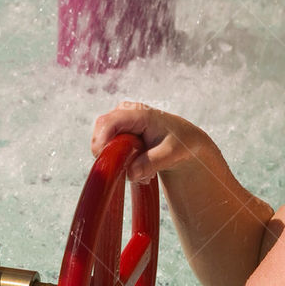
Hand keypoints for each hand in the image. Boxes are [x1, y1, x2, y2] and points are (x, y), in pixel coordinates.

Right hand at [91, 103, 210, 184]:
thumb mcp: (170, 155)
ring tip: (138, 167)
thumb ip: (150, 163)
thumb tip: (130, 173)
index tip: (103, 161)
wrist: (184, 141)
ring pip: (102, 141)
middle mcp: (125, 112)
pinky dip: (117, 158)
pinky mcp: (117, 130)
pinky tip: (135, 163)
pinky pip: (107, 146)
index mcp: (140, 113)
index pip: (109, 122)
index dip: (100, 141)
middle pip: (100, 131)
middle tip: (124, 170)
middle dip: (107, 154)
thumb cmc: (180, 143)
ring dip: (114, 158)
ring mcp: (119, 120)